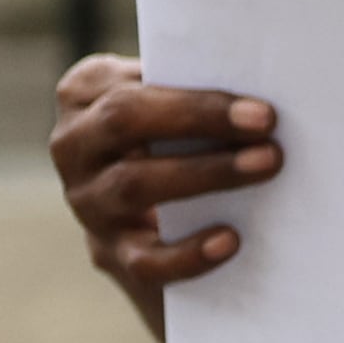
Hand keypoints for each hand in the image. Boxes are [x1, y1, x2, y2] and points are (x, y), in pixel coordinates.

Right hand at [50, 55, 282, 335]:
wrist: (161, 220)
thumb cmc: (181, 138)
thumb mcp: (176, 108)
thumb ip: (198, 92)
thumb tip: (268, 84)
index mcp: (85, 95)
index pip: (127, 88)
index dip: (192, 99)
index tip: (260, 108)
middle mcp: (74, 146)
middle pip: (122, 122)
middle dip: (199, 120)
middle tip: (269, 126)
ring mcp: (87, 202)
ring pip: (134, 184)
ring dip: (207, 174)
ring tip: (267, 165)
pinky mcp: (110, 254)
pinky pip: (144, 259)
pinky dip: (188, 252)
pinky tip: (230, 240)